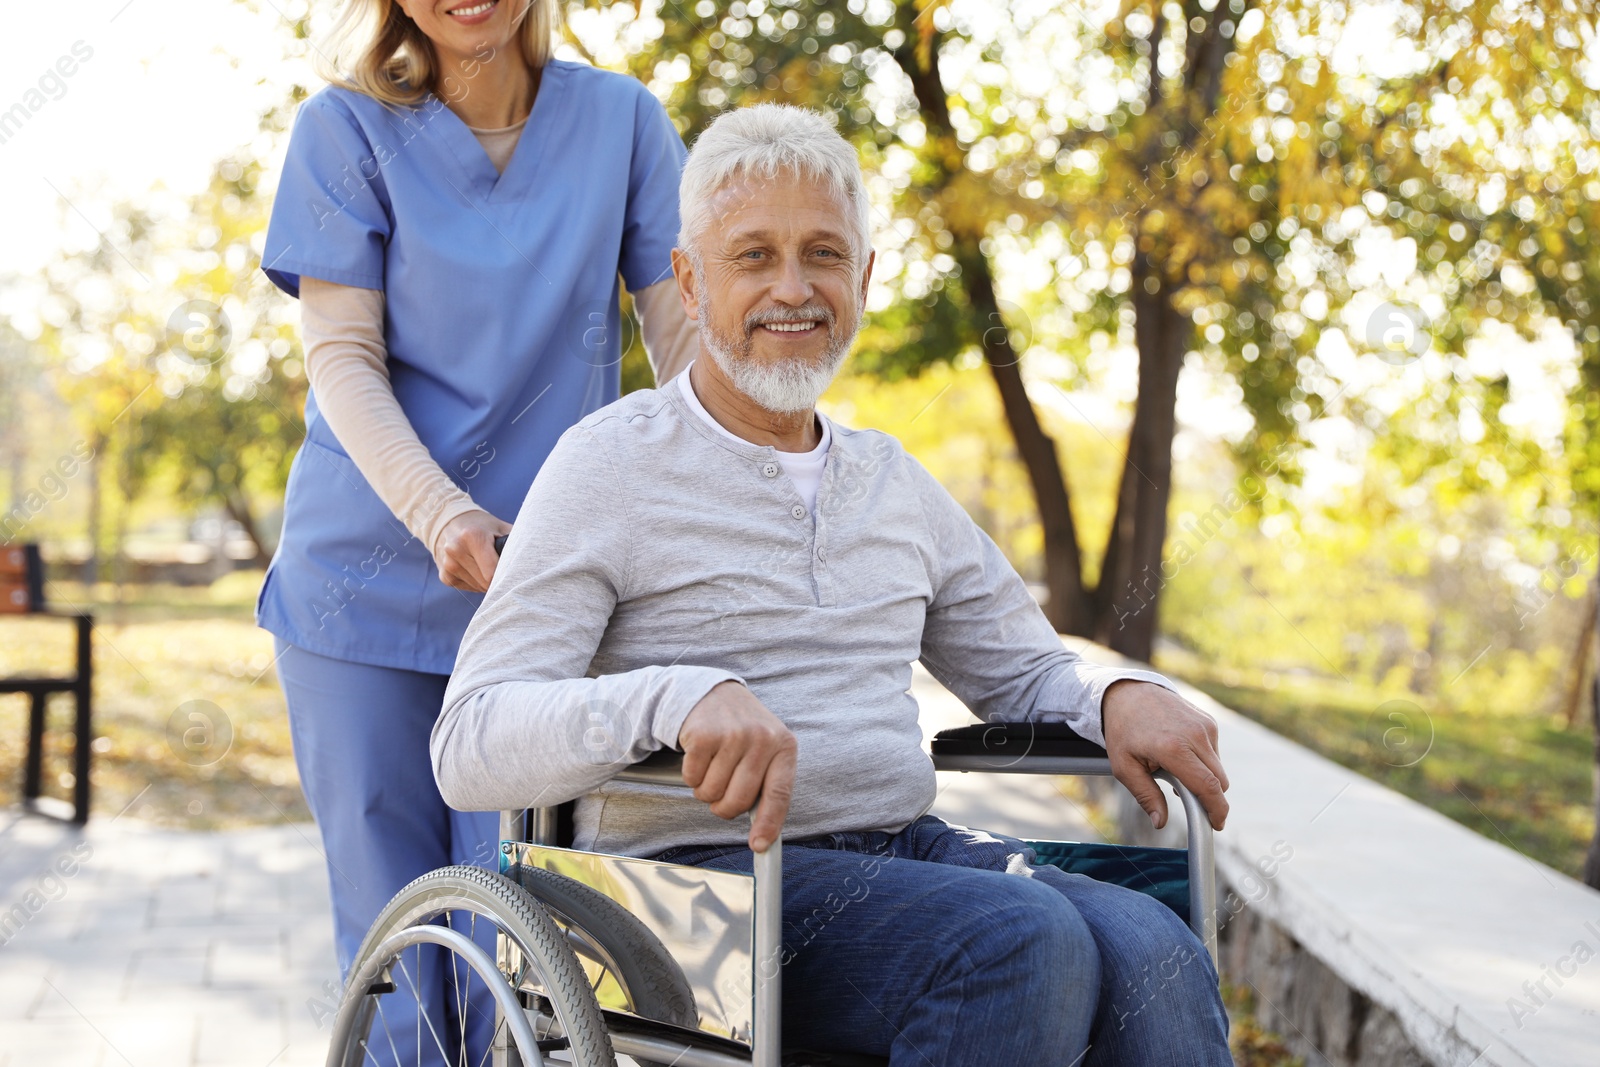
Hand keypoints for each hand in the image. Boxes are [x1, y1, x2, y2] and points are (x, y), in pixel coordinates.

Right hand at [434, 510, 511, 592]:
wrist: (451, 522)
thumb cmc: (484, 526)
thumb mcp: (501, 527)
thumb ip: (515, 543)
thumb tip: (530, 564)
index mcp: (472, 536)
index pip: (492, 572)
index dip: (506, 576)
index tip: (514, 575)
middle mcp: (456, 550)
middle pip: (486, 582)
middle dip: (498, 579)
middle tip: (504, 569)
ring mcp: (448, 564)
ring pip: (479, 587)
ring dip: (487, 582)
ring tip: (488, 566)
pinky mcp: (444, 576)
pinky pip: (469, 588)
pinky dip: (477, 583)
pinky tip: (476, 569)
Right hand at [677, 681, 795, 852]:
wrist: (715, 693)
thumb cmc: (744, 731)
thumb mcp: (767, 750)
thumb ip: (768, 785)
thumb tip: (764, 836)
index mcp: (784, 746)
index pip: (779, 794)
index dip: (768, 824)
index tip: (759, 845)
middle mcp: (761, 739)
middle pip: (739, 801)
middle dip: (724, 807)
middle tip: (722, 794)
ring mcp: (732, 735)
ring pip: (712, 793)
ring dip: (706, 790)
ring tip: (713, 767)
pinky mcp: (704, 734)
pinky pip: (692, 778)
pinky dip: (691, 776)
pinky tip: (701, 756)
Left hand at [1102, 680, 1229, 830]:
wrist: (1127, 693)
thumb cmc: (1123, 731)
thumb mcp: (1124, 767)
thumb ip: (1146, 796)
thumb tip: (1159, 823)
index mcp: (1173, 748)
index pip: (1208, 786)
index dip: (1216, 810)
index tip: (1216, 825)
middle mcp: (1195, 735)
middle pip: (1219, 781)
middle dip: (1210, 799)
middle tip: (1190, 804)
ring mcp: (1204, 726)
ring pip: (1218, 768)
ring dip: (1205, 779)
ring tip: (1176, 772)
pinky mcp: (1208, 721)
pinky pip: (1214, 752)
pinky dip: (1204, 762)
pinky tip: (1181, 756)